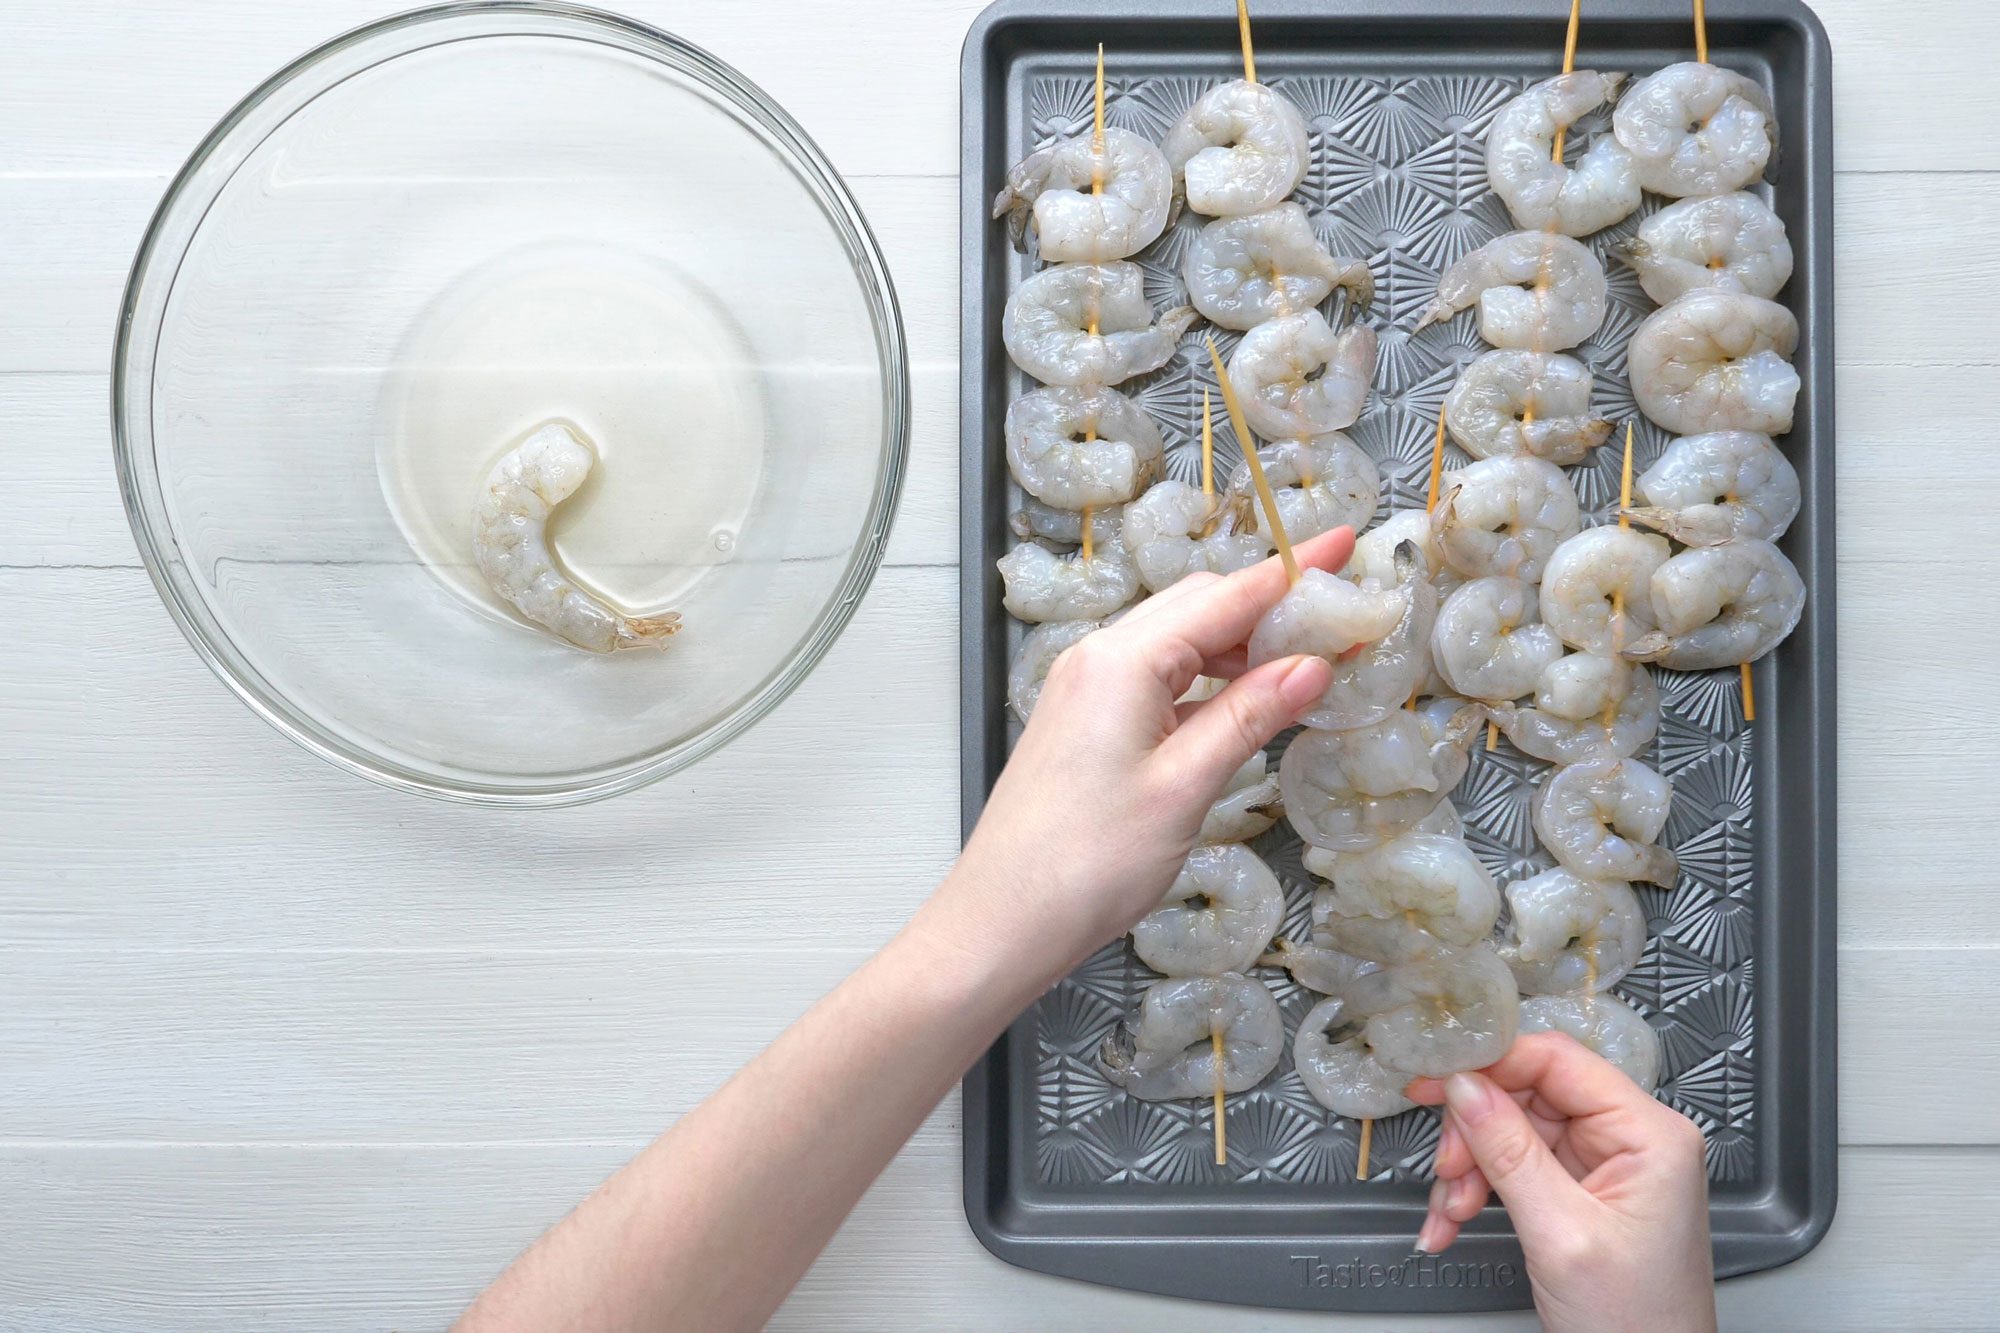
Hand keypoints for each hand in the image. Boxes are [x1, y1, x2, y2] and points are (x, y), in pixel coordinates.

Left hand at [943, 527, 1353, 979]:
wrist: (1003, 922)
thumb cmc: (1086, 863)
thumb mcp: (1184, 787)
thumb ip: (1249, 717)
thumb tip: (1312, 666)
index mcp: (1122, 661)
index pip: (1225, 596)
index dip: (1291, 571)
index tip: (1345, 544)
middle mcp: (1098, 659)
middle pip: (1199, 606)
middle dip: (1269, 606)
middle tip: (1337, 620)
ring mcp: (1086, 689)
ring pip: (1178, 642)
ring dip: (1240, 646)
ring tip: (1304, 667)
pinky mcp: (1084, 723)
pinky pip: (1156, 678)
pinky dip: (1206, 682)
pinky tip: (1243, 706)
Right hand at [1407, 1033, 1715, 1332]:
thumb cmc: (1637, 1323)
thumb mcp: (1562, 1235)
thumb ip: (1510, 1153)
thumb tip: (1462, 1086)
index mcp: (1649, 1133)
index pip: (1557, 1061)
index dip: (1490, 1064)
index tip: (1433, 1081)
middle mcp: (1630, 1138)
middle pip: (1526, 1095)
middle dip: (1474, 1134)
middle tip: (1446, 1169)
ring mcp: (1603, 1163)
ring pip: (1511, 1131)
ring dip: (1469, 1169)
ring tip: (1450, 1212)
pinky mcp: (1580, 1189)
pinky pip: (1514, 1166)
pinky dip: (1477, 1190)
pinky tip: (1452, 1220)